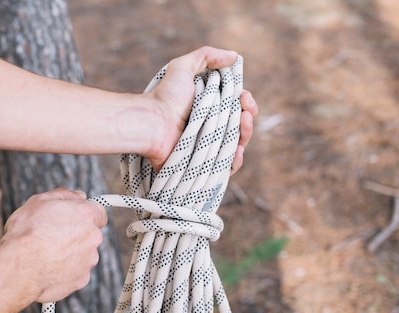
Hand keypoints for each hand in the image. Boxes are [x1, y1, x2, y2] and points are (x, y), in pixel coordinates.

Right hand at [0, 188, 107, 302]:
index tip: (75, 217)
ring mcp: (88, 262)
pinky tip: (47, 267)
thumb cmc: (26, 233)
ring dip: (70, 253)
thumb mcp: (39, 201)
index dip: (85, 214)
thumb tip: (78, 195)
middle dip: (75, 235)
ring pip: (83, 255)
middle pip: (90, 235)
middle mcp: (93, 238)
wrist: (19, 267)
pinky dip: (65, 271)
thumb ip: (64, 195)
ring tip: (46, 254)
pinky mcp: (81, 281)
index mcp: (86, 215)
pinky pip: (76, 273)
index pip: (99, 212)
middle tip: (52, 235)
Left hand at [145, 46, 257, 172]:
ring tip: (242, 122)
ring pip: (238, 144)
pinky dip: (236, 160)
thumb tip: (235, 57)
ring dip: (246, 132)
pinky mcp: (203, 166)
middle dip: (248, 114)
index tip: (244, 95)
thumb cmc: (165, 97)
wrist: (153, 123)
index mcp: (208, 108)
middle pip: (240, 125)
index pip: (236, 106)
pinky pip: (227, 167)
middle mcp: (209, 128)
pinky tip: (238, 151)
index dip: (245, 101)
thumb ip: (207, 55)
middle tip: (245, 109)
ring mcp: (207, 148)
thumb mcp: (183, 67)